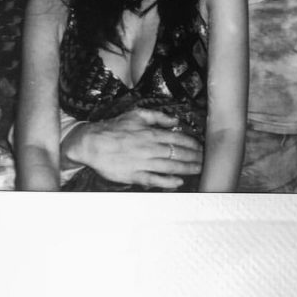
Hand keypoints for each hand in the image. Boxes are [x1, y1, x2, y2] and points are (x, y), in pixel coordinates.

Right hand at [69, 108, 202, 188]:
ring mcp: (143, 163)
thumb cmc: (114, 128)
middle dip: (194, 157)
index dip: (192, 144)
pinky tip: (178, 182)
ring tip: (198, 170)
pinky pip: (154, 180)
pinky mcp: (134, 175)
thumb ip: (158, 117)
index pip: (178, 139)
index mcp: (151, 133)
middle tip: (205, 160)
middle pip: (178, 154)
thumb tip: (175, 120)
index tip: (202, 147)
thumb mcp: (136, 114)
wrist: (92, 143)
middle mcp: (150, 149)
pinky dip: (167, 182)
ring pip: (170, 167)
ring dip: (187, 169)